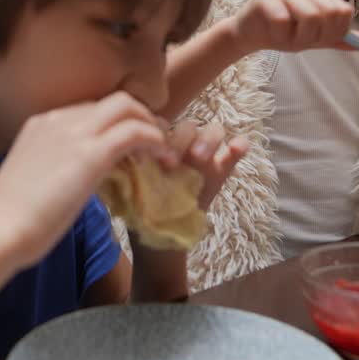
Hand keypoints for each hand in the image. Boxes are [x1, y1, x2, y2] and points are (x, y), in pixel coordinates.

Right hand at [0, 92, 173, 266]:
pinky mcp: (90, 154)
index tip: (130, 144)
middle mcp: (58, 120)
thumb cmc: (8, 220)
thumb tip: (74, 182)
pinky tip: (163, 158)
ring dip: (151, 125)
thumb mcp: (32, 181)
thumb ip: (55, 171)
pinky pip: (134, 131)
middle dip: (139, 116)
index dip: (115, 124)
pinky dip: (153, 140)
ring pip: (126, 107)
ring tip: (163, 150)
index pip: (89, 110)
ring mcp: (74, 133)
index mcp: (41, 124)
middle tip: (154, 142)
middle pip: (112, 100)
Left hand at [127, 120, 247, 301]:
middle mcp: (185, 145)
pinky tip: (237, 148)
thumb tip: (119, 149)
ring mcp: (207, 156)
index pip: (163, 122)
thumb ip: (129, 165)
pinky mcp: (222, 171)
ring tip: (199, 158)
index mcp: (161, 143)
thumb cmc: (140, 205)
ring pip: (214, 131)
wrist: (157, 236)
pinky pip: (237, 150)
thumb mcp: (131, 183)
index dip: (155, 133)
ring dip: (208, 140)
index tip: (146, 153)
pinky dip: (239, 146)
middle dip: (181, 140)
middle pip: (189, 126)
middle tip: (170, 163)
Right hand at [230, 0, 352, 57]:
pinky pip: (283, 22)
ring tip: (287, 38)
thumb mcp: (314, 38)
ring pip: (309, 17)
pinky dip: (281, 37)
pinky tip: (273, 34)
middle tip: (301, 40)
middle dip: (317, 36)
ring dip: (299, 38)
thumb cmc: (282, 33)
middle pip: (329, 14)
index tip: (320, 39)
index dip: (336, 31)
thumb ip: (338, 38)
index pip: (344, 11)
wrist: (249, 35)